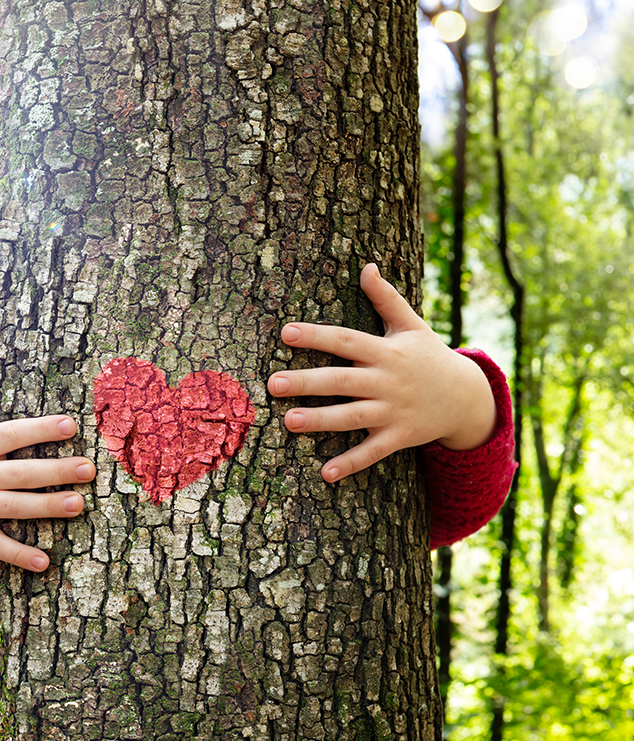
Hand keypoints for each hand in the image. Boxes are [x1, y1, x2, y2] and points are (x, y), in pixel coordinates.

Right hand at [0, 348, 94, 570]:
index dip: (39, 429)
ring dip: (46, 507)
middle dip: (56, 470)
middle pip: (20, 472)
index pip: (9, 435)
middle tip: (89, 468)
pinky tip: (45, 562)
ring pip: (13, 507)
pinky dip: (17, 554)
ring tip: (79, 504)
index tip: (71, 424)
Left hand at [267, 263, 497, 482]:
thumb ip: (386, 298)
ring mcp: (394, 411)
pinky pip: (373, 452)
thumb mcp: (412, 325)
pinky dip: (350, 463)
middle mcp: (388, 381)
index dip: (317, 336)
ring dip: (321, 421)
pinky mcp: (400, 437)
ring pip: (353, 417)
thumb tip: (366, 266)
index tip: (286, 332)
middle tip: (272, 383)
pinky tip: (324, 473)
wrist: (468, 397)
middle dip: (307, 382)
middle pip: (342, 380)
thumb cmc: (429, 357)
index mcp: (386, 351)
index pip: (346, 340)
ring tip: (288, 422)